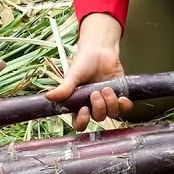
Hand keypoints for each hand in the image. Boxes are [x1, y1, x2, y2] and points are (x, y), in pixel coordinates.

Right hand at [44, 14, 134, 130]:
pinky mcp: (119, 95)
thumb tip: (49, 97)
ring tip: (107, 88)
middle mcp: (93, 105)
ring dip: (110, 103)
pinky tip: (122, 98)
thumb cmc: (84, 62)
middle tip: (95, 93)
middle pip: (98, 118)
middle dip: (98, 107)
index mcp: (79, 104)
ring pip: (112, 114)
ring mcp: (107, 102)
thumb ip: (64, 88)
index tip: (84, 109)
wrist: (100, 51)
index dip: (83, 121)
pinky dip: (124, 105)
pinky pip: (124, 108)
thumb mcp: (72, 75)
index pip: (80, 123)